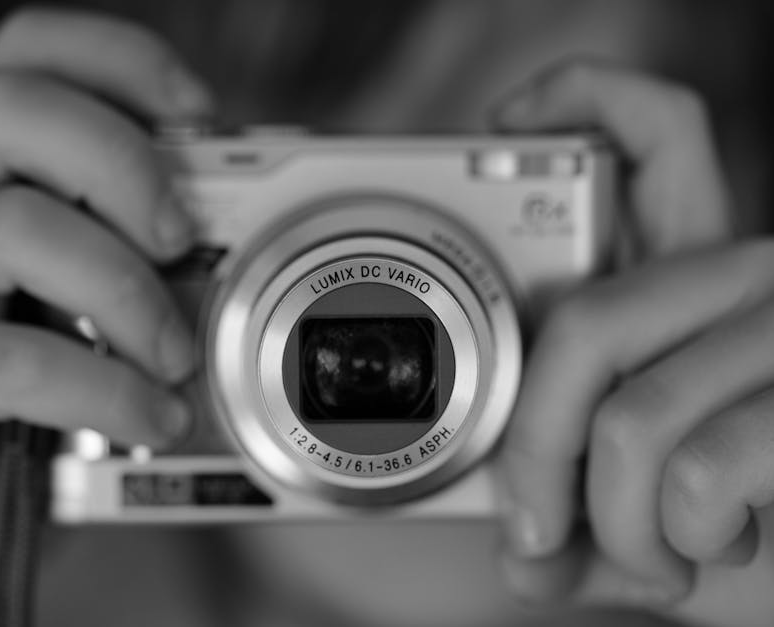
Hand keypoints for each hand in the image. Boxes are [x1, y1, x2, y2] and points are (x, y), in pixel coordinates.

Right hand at [0, 8, 210, 624]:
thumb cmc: (41, 383)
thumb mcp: (96, 285)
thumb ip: (139, 232)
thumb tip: (232, 204)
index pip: (25, 51)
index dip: (120, 61)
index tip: (201, 115)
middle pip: (10, 110)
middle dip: (125, 168)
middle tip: (183, 241)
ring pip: (14, 226)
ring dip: (126, 292)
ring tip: (175, 355)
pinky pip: (14, 358)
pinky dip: (105, 387)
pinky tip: (150, 417)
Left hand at [494, 60, 773, 624]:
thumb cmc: (759, 525)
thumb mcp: (654, 504)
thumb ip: (583, 509)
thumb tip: (523, 559)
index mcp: (696, 282)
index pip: (659, 139)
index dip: (584, 99)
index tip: (508, 118)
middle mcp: (746, 281)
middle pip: (589, 321)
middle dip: (536, 448)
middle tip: (535, 525)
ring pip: (633, 418)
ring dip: (617, 526)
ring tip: (649, 557)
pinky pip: (696, 473)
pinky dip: (675, 544)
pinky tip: (710, 548)